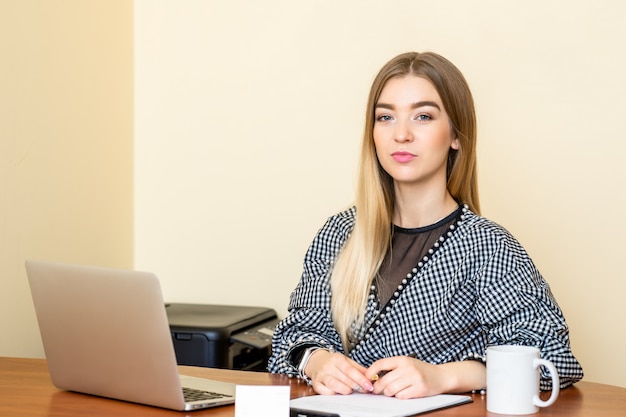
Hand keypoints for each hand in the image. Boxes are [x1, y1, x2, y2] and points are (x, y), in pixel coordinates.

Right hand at [304, 349, 373, 394]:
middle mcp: (328, 367)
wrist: (316, 361)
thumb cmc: (333, 362)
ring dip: (345, 390)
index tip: (369, 385)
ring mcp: (321, 376)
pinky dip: (333, 393)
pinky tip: (338, 392)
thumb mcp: (347, 361)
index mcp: (337, 359)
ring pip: (334, 386)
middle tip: (363, 389)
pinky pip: (325, 392)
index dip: (360, 379)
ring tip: (351, 390)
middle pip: (344, 379)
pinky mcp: (316, 384)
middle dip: (356, 386)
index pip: (350, 370)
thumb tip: (371, 376)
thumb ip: (359, 369)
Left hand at [366, 356, 485, 398]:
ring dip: (388, 393)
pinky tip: (403, 393)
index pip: (380, 363)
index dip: (370, 372)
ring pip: (391, 390)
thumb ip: (392, 368)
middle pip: (384, 380)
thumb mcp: (407, 364)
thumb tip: (372, 377)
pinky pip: (401, 396)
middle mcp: (408, 367)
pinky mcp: (419, 389)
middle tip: (376, 390)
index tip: (366, 378)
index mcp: (402, 359)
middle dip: (377, 388)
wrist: (441, 376)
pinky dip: (399, 396)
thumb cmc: (421, 370)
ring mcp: (414, 378)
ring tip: (391, 391)